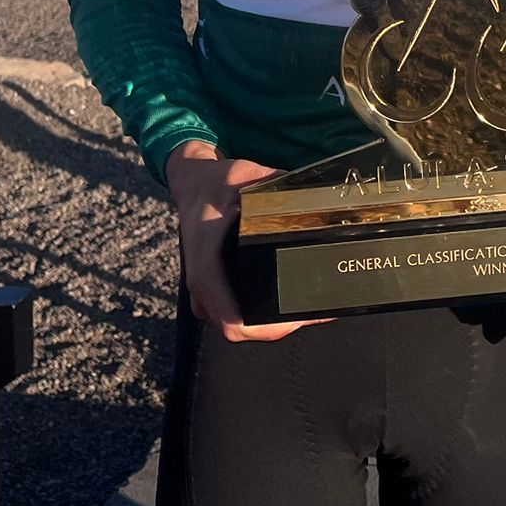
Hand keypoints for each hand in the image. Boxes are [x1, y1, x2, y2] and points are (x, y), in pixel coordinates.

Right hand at [165, 140, 331, 342]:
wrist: (193, 182)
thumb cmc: (215, 183)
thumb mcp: (244, 177)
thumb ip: (275, 186)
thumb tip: (309, 196)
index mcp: (207, 265)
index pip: (233, 319)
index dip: (266, 328)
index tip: (296, 318)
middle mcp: (203, 283)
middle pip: (239, 329)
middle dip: (277, 327)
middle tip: (312, 311)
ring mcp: (204, 289)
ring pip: (235, 324)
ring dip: (268, 324)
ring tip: (305, 309)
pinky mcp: (211, 287)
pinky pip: (232, 312)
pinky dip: (256, 314)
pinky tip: (283, 302)